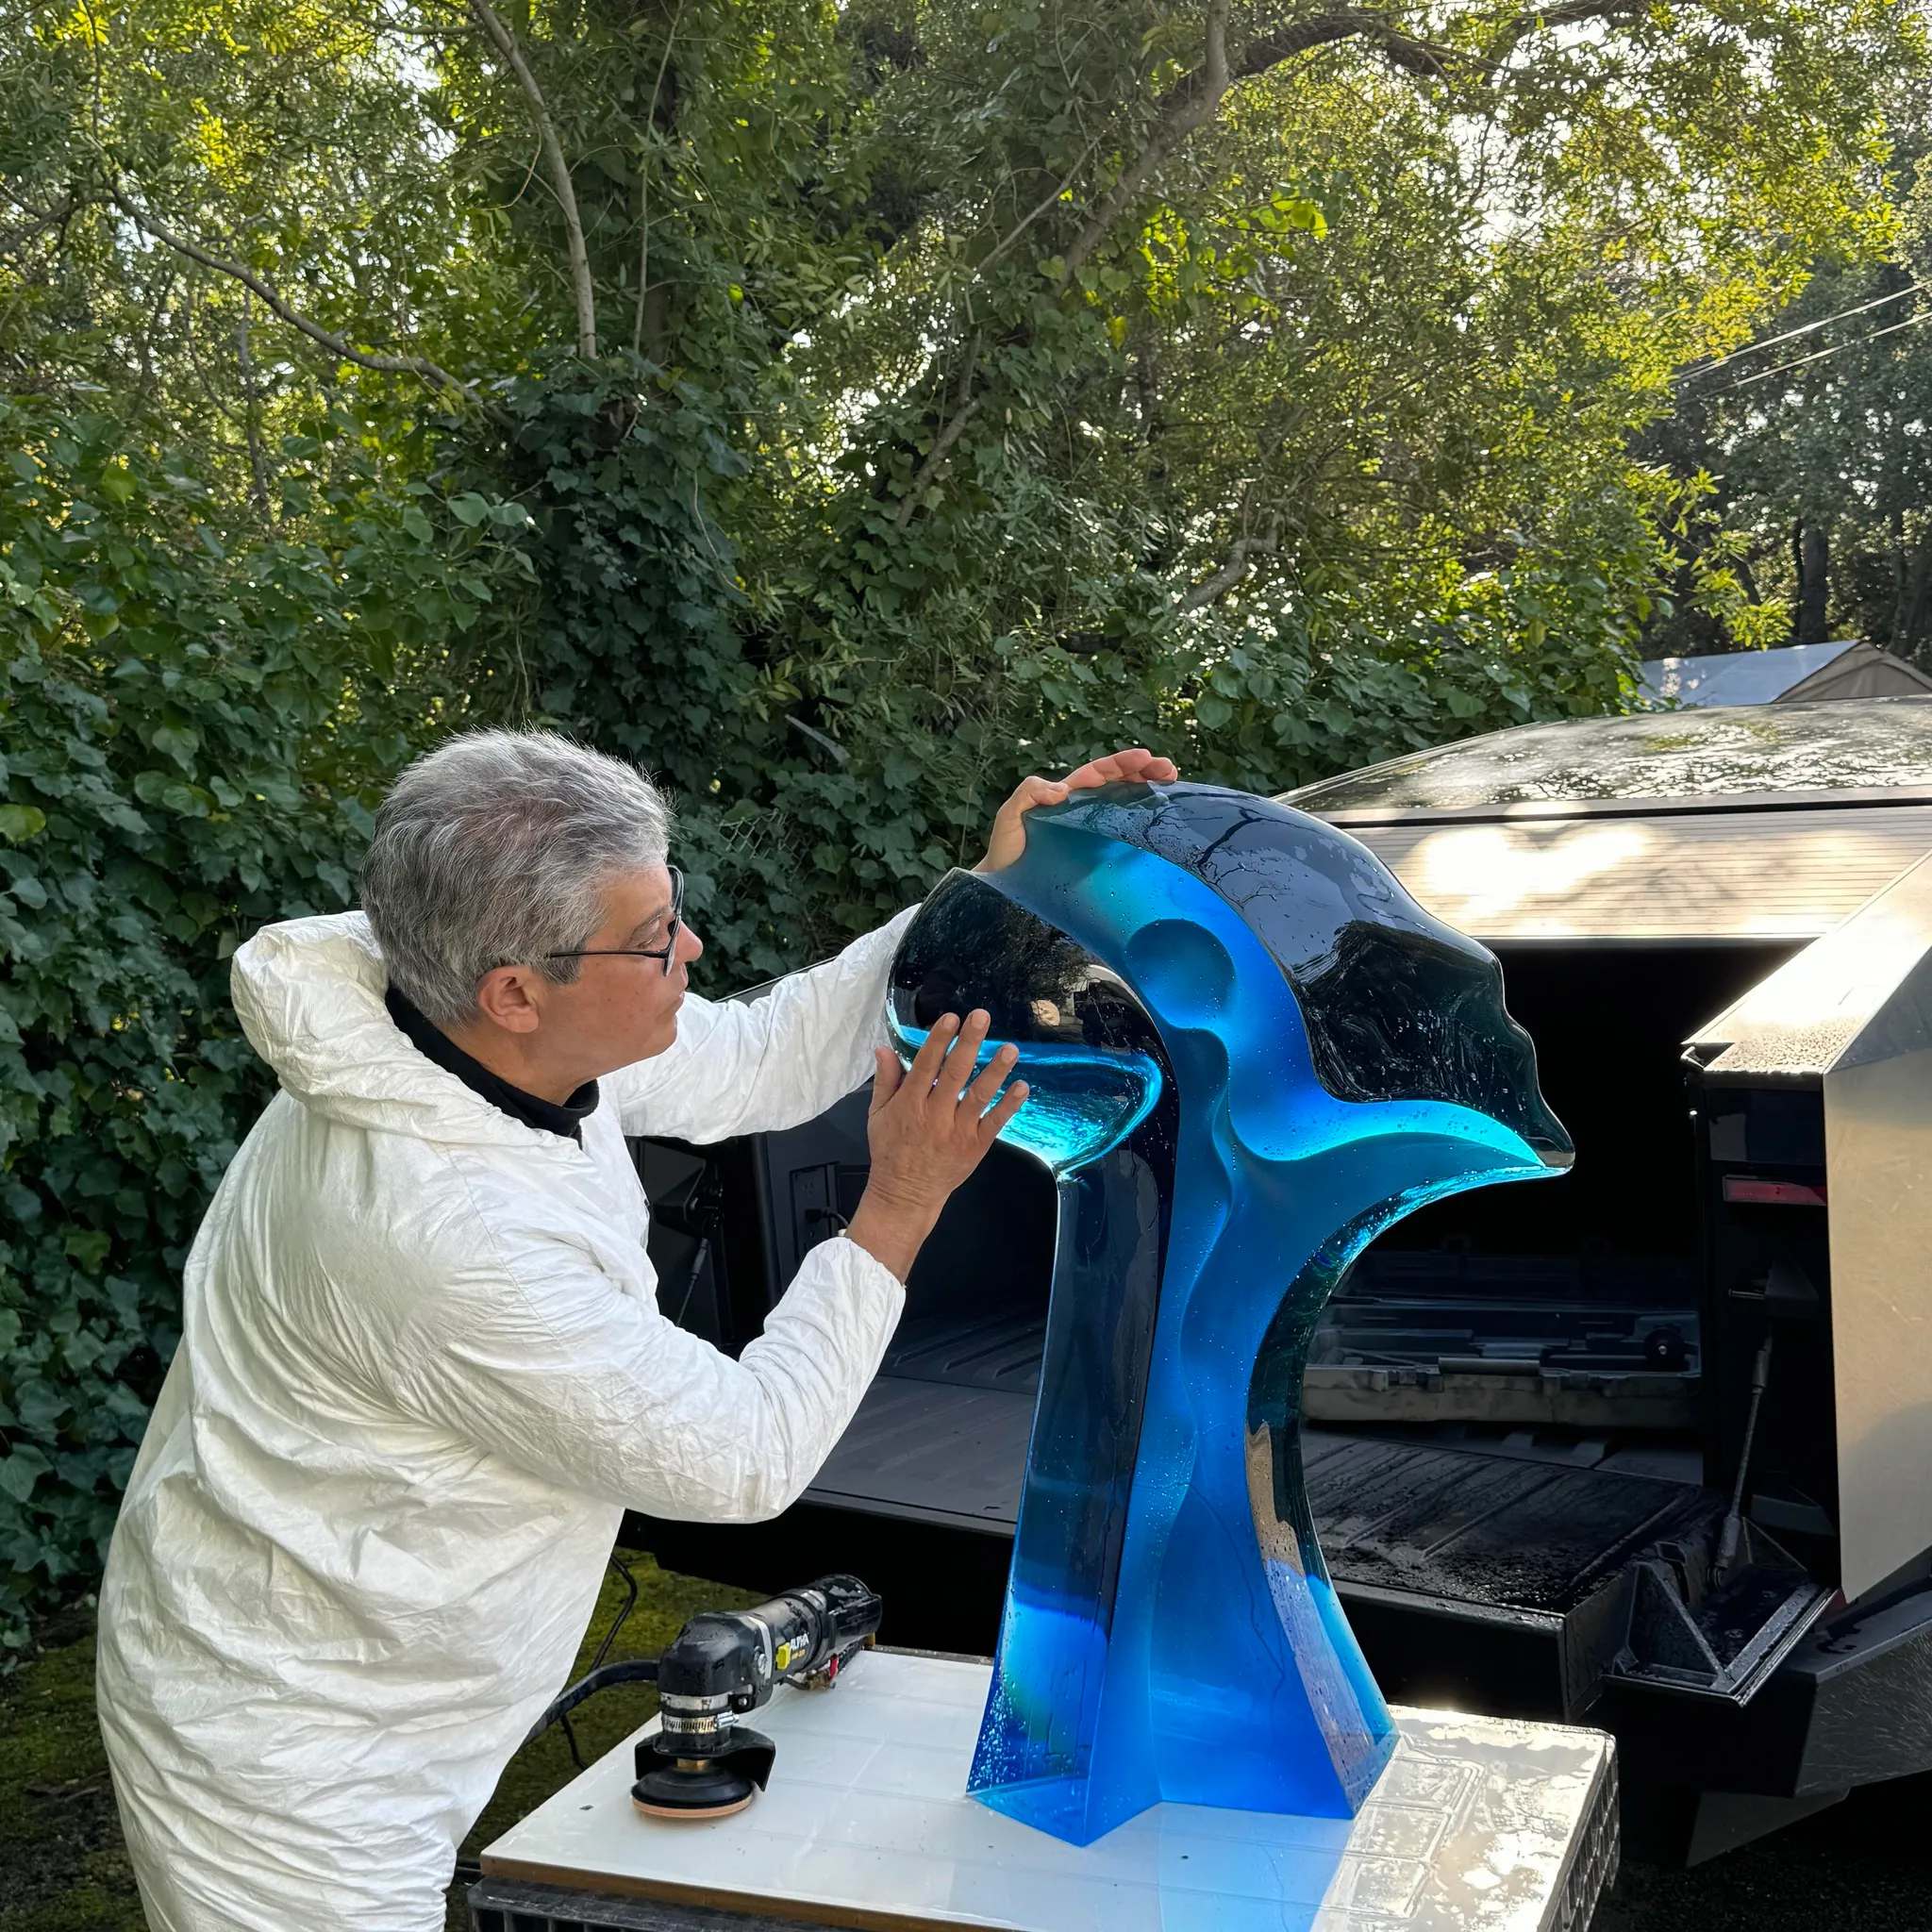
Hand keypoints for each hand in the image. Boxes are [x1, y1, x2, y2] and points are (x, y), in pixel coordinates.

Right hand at [844, 1010, 1028, 1280]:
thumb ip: (885, 1081)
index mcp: (909, 1104)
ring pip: (978, 1096)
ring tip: (1010, 1048)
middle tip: (981, 1017)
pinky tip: (1022, 1087)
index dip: (939, 1040)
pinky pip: (994, 1122)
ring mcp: (958, 1131)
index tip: (952, 1018)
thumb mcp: (878, 1115)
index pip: (926, 1065)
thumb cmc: (891, 1150)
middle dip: (968, 1043)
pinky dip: (1008, 1105)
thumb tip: (885, 1048)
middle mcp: (935, 1115)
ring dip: (995, 1071)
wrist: (905, 1194)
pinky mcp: (975, 1146)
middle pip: (954, 1073)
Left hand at [975, 747, 1178, 872]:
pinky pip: (1124, 837)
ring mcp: (1094, 832)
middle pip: (1120, 784)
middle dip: (1145, 773)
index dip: (1123, 763)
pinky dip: (1143, 829)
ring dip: (1150, 795)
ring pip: (1127, 806)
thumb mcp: (1010, 816)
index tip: (1146, 757)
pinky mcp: (1099, 855)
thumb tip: (1060, 789)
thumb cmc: (1006, 850)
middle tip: (1170, 770)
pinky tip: (1160, 827)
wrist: (1006, 887)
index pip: (1100, 772)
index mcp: (1067, 795)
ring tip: (1173, 786)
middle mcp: (1085, 810)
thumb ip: (1028, 794)